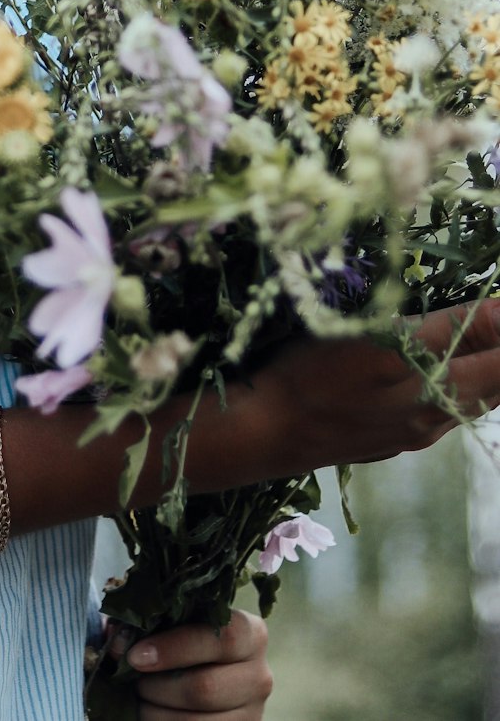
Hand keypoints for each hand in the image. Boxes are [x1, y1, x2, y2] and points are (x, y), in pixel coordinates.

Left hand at [110, 610, 271, 720]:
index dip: (174, 647)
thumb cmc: (187, 641)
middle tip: (134, 682)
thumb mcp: (179, 623)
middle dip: (157, 687)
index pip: (220, 637)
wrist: (207, 675)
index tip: (136, 656)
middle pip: (204, 688)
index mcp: (250, 634)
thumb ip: (154, 622)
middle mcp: (259, 676)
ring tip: (140, 700)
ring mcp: (252, 714)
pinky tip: (152, 714)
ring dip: (155, 713)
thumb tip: (115, 634)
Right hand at [250, 299, 499, 478]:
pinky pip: (435, 412)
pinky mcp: (385, 439)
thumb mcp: (384, 340)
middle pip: (492, 384)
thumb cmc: (317, 376)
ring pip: (463, 399)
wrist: (264, 431)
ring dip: (479, 368)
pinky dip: (449, 385)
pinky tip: (432, 370)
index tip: (498, 301)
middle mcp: (433, 420)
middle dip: (496, 347)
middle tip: (489, 315)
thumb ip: (452, 328)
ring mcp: (409, 434)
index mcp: (441, 393)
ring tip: (476, 337)